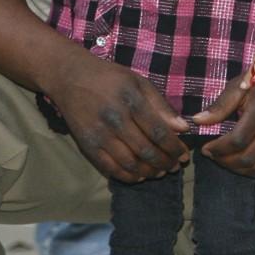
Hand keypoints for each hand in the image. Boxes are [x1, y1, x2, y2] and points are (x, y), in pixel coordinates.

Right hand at [44, 46, 189, 182]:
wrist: (71, 77)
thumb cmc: (110, 78)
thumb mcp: (138, 82)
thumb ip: (161, 105)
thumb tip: (183, 128)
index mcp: (131, 100)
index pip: (158, 132)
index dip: (174, 147)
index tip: (184, 155)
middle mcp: (115, 119)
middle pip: (146, 151)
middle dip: (165, 163)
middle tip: (175, 167)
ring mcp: (100, 134)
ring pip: (130, 164)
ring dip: (149, 173)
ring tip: (160, 172)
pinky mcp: (87, 146)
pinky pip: (111, 169)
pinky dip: (129, 177)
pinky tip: (140, 175)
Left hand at [193, 69, 254, 179]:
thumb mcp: (240, 85)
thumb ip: (220, 106)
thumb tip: (197, 121)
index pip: (237, 140)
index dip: (218, 149)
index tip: (206, 148)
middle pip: (247, 158)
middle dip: (224, 161)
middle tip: (213, 155)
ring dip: (237, 169)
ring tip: (225, 159)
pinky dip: (253, 172)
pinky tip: (242, 163)